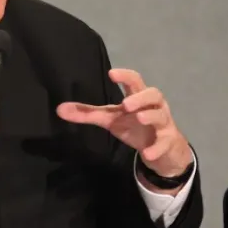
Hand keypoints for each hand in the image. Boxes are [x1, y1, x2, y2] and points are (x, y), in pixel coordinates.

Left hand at [56, 69, 192, 180]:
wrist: (162, 149)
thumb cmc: (134, 126)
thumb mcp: (110, 119)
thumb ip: (87, 114)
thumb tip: (59, 109)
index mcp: (138, 97)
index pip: (135, 81)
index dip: (125, 76)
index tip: (111, 73)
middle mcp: (153, 107)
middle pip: (154, 94)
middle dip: (141, 98)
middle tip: (125, 104)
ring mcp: (163, 123)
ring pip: (162, 116)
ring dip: (151, 116)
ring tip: (139, 119)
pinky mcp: (168, 141)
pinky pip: (165, 143)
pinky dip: (157, 148)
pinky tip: (147, 154)